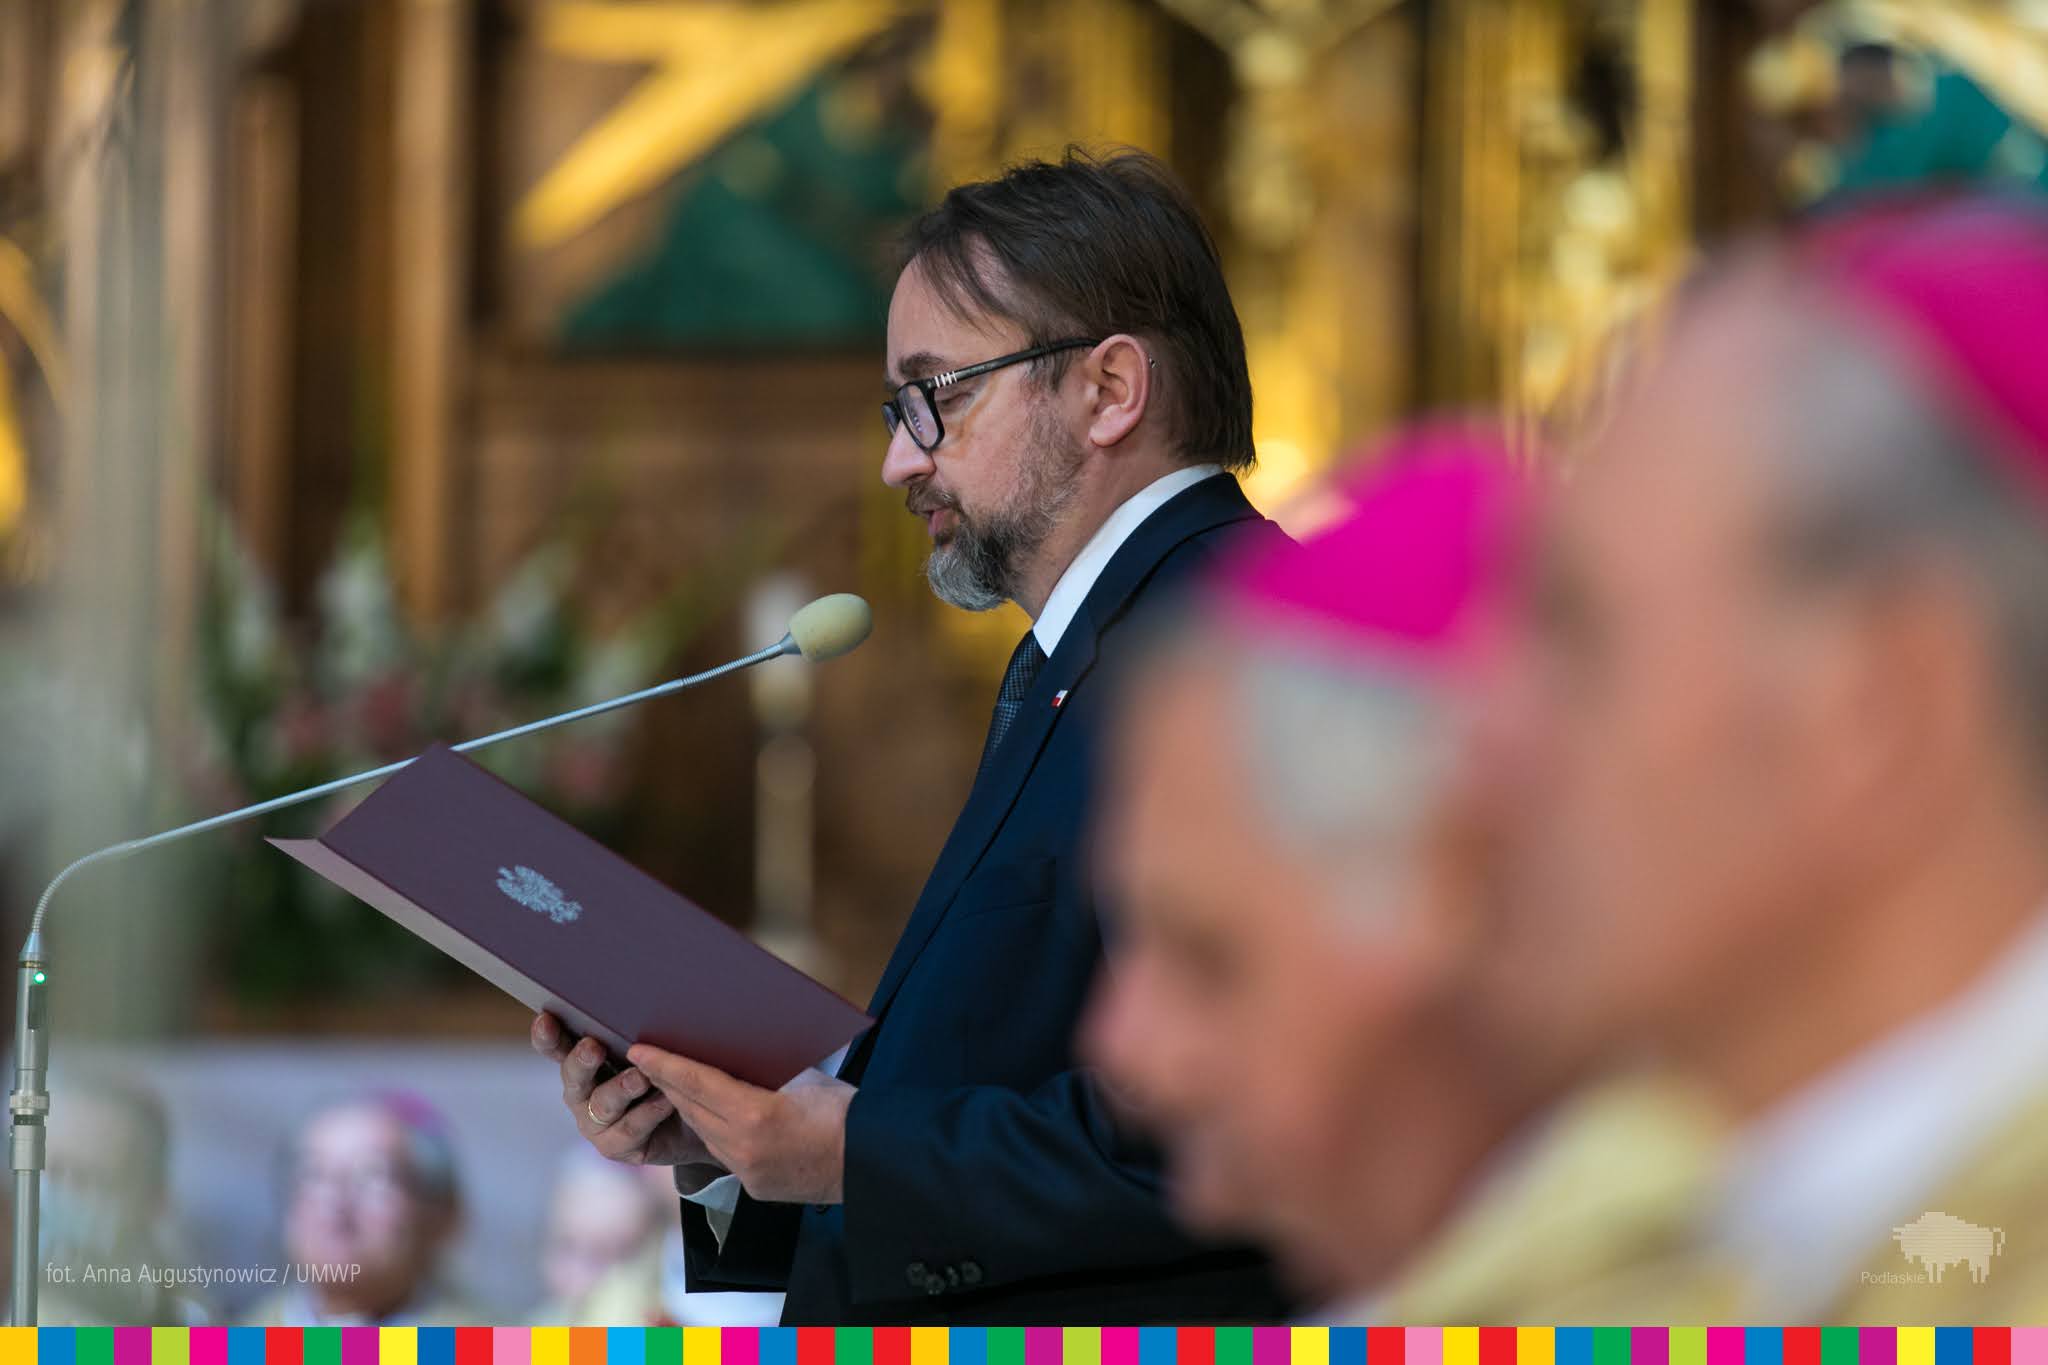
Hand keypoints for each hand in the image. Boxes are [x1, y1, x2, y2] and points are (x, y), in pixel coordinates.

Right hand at [532, 1012, 724, 1183]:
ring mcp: (594, 1122)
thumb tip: (645, 998)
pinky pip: (630, 1128)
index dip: (547, 1035)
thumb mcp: (650, 1049)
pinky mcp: (615, 1146)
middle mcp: (581, 1092)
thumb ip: (639, 1032)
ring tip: (639, 1077)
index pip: (556, 1046)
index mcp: (582, 1061)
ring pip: (602, 1103)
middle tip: (593, 1046)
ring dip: (621, 1088)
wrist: (693, 1119)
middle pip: (573, 1075)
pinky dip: (649, 1112)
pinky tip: (665, 1100)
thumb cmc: (665, 1073)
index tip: (545, 1019)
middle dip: (582, 1060)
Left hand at [627, 1045, 854, 1204]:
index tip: (640, 1050)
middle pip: (693, 1108)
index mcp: (757, 1114)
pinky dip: (714, 1132)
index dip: (666, 1065)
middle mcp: (744, 1147)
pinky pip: (724, 1153)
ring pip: (705, 1133)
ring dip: (688, 1108)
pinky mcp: (755, 1186)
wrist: (872, 1161)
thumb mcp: (803, 1079)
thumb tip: (731, 1059)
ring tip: (674, 1084)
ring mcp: (748, 1172)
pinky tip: (711, 1116)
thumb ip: (762, 1073)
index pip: (698, 1083)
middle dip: (670, 1083)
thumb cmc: (845, 1111)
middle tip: (650, 1060)